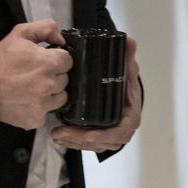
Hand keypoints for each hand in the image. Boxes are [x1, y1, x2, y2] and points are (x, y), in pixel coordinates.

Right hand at [0, 19, 71, 129]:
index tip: (46, 62)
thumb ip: (45, 28)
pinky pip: (47, 113)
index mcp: (48, 63)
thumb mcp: (20, 34)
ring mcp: (43, 104)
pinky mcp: (36, 119)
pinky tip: (28, 100)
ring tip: (32, 88)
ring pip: (60, 98)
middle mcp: (48, 84)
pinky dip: (40, 108)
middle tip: (35, 75)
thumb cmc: (0, 61)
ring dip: (51, 93)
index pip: (68, 61)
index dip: (56, 60)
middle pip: (65, 79)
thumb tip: (61, 38)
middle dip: (54, 76)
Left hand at [52, 35, 142, 152]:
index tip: (86, 134)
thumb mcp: (127, 69)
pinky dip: (74, 143)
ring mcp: (112, 135)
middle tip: (61, 133)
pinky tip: (59, 136)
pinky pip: (89, 145)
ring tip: (56, 135)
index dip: (102, 135)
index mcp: (131, 115)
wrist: (125, 89)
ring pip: (94, 146)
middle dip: (81, 141)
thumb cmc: (126, 82)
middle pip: (103, 142)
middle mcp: (123, 129)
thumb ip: (127, 56)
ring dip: (74, 143)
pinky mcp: (102, 137)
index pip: (119, 131)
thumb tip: (129, 41)